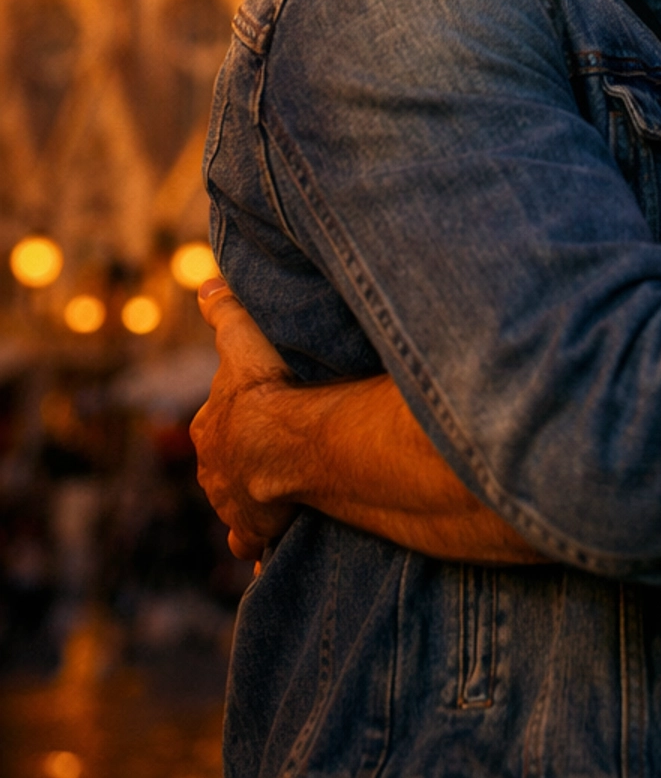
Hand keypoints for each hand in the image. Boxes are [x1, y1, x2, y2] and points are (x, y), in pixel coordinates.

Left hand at [192, 278, 299, 561]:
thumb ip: (225, 312)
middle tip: (274, 452)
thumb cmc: (266, 389)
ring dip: (253, 498)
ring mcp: (230, 503)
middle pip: (226, 463)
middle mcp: (212, 469)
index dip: (238, 417)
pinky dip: (258, 544)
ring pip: (237, 501)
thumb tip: (205, 284)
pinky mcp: (251, 530)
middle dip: (244, 460)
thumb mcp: (243, 339)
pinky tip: (269, 550)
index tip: (260, 412)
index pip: (217, 422)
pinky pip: (251, 541)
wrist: (282, 443)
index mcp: (209, 426)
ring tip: (278, 494)